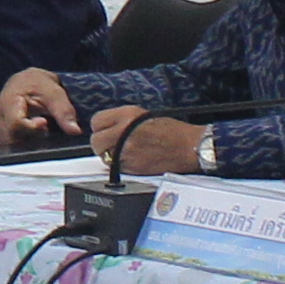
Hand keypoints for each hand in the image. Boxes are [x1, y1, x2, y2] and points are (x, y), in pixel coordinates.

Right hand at [0, 70, 79, 147]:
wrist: (24, 82)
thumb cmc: (36, 83)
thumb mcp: (54, 91)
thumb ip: (64, 110)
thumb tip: (74, 130)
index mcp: (8, 101)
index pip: (15, 124)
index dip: (31, 128)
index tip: (44, 123)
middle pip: (12, 138)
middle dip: (31, 137)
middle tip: (44, 125)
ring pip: (10, 144)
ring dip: (26, 141)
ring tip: (37, 128)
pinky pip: (7, 144)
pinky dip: (21, 141)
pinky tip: (29, 133)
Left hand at [91, 109, 212, 177]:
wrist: (189, 147)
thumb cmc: (172, 131)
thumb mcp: (144, 115)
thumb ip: (122, 121)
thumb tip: (107, 128)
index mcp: (127, 115)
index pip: (96, 121)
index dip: (100, 128)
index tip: (104, 131)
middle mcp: (124, 132)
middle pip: (96, 141)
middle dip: (101, 145)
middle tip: (111, 145)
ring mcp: (127, 151)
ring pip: (104, 157)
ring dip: (110, 157)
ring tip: (124, 154)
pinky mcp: (132, 168)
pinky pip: (116, 168)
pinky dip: (121, 167)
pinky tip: (133, 161)